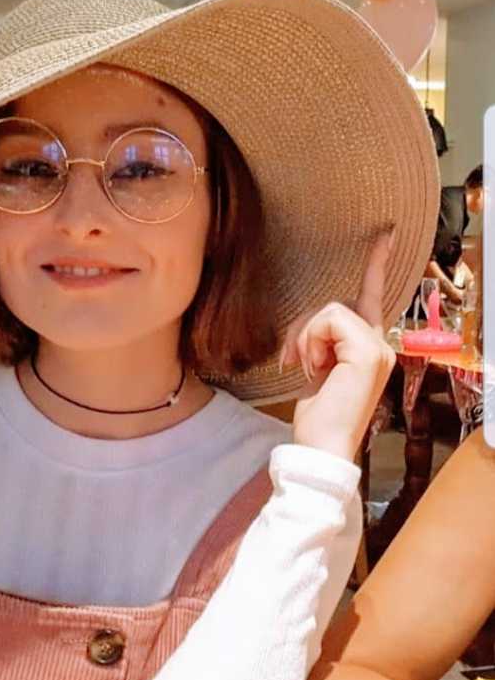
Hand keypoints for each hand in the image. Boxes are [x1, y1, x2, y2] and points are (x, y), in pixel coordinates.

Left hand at [280, 232, 396, 461]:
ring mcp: (377, 346)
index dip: (376, 265)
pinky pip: (329, 320)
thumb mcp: (316, 370)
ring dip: (307, 337)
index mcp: (367, 346)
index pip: (371, 297)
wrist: (323, 444)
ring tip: (309, 369)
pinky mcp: (368, 350)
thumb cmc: (316, 415)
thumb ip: (323, 342)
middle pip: (336, 304)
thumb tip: (313, 324)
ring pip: (331, 310)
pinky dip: (312, 340)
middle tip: (295, 361)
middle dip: (305, 327)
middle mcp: (379, 343)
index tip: (384, 235)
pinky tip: (315, 368)